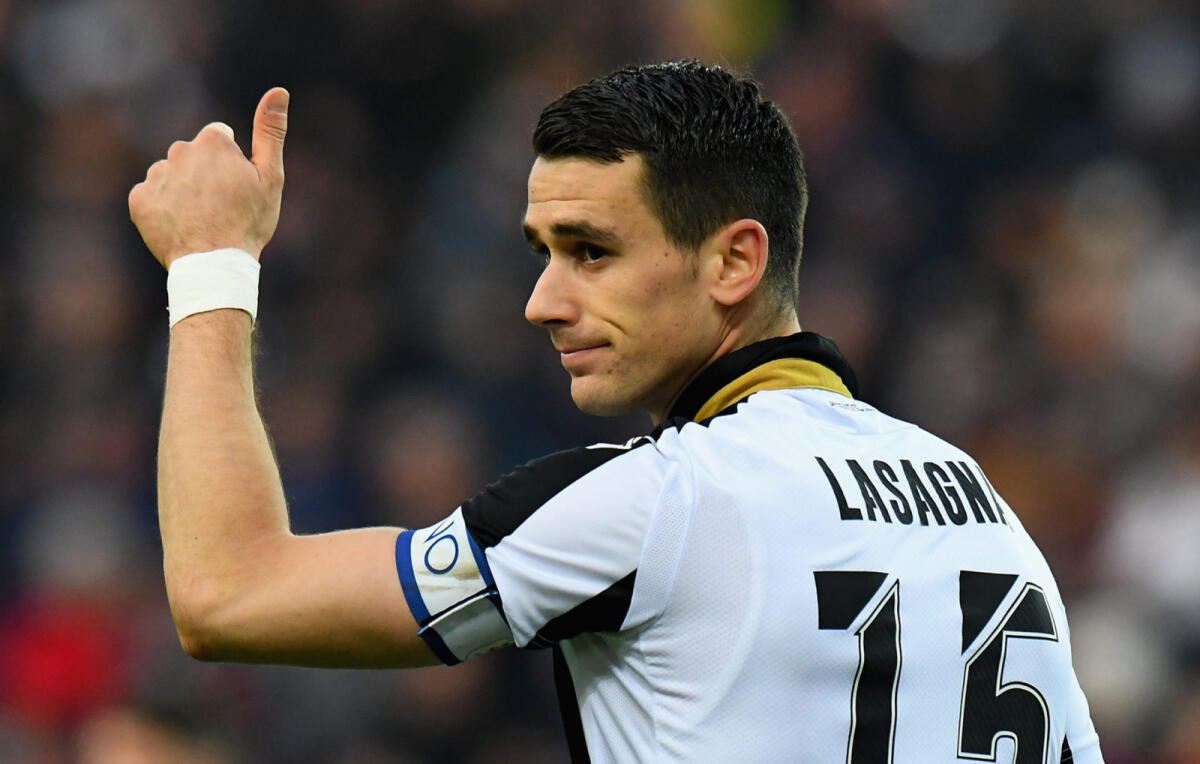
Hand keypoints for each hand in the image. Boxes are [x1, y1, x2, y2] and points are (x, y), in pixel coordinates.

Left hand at [130, 87, 289, 269]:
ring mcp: (157, 176)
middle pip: (193, 156)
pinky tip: (180, 226)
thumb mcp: (271, 177)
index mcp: (212, 142)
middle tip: (220, 207)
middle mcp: (180, 151)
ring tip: (200, 220)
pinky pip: (151, 198)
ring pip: (171, 176)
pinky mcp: (139, 200)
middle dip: (204, 175)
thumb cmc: (248, 222)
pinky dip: (162, 210)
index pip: (219, 138)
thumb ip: (271, 132)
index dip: (231, 164)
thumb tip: (279, 91)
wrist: (214, 264)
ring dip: (183, 192)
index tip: (237, 188)